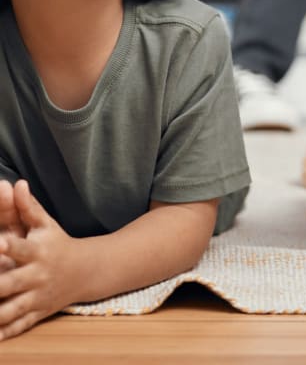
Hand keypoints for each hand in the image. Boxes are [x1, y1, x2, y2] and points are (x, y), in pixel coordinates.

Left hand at [0, 181, 82, 340]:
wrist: (87, 270)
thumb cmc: (59, 243)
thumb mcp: (46, 224)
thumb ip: (28, 206)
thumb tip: (17, 183)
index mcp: (37, 251)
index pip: (19, 249)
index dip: (6, 248)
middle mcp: (37, 275)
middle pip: (9, 284)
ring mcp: (38, 296)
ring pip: (12, 310)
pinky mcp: (38, 312)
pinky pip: (21, 325)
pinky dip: (7, 333)